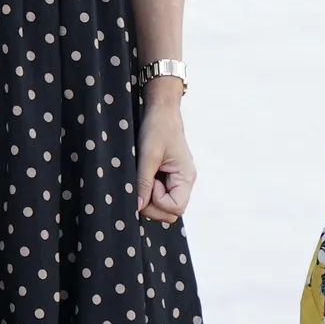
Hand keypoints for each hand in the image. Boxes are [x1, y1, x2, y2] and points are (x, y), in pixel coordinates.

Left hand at [135, 91, 197, 221]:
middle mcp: (185, 182)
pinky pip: (161, 195)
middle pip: (172, 212)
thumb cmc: (158, 128)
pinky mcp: (169, 177)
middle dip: (153, 206)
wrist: (161, 111)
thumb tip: (138, 206)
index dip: (158, 201)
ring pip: (165, 206)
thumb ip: (144, 182)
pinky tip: (144, 178)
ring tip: (143, 180)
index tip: (150, 182)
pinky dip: (150, 193)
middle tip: (141, 186)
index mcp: (186, 177)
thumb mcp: (148, 155)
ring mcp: (177, 180)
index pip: (176, 208)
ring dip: (150, 200)